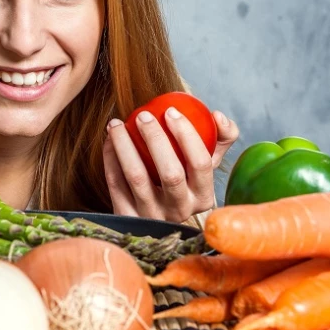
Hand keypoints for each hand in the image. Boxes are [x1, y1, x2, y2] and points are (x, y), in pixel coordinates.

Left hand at [103, 108, 238, 222]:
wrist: (154, 214)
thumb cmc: (185, 178)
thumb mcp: (207, 162)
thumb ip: (220, 136)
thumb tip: (218, 116)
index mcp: (203, 197)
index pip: (201, 164)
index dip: (188, 135)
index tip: (171, 111)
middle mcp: (180, 211)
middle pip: (171, 173)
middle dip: (156, 139)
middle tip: (142, 115)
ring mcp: (152, 217)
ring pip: (137, 178)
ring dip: (124, 146)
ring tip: (117, 124)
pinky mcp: (127, 218)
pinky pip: (116, 184)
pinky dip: (111, 159)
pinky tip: (109, 140)